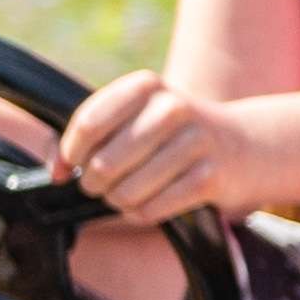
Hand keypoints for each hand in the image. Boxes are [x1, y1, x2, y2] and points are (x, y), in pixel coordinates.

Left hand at [56, 69, 261, 224]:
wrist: (243, 145)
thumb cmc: (171, 134)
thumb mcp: (135, 116)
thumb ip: (89, 135)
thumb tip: (56, 170)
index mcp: (145, 86)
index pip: (88, 124)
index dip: (70, 154)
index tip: (70, 167)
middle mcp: (172, 108)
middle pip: (103, 163)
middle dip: (94, 184)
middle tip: (101, 184)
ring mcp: (195, 142)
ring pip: (126, 191)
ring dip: (118, 201)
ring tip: (126, 193)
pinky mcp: (210, 177)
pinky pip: (151, 209)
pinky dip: (141, 214)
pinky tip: (149, 203)